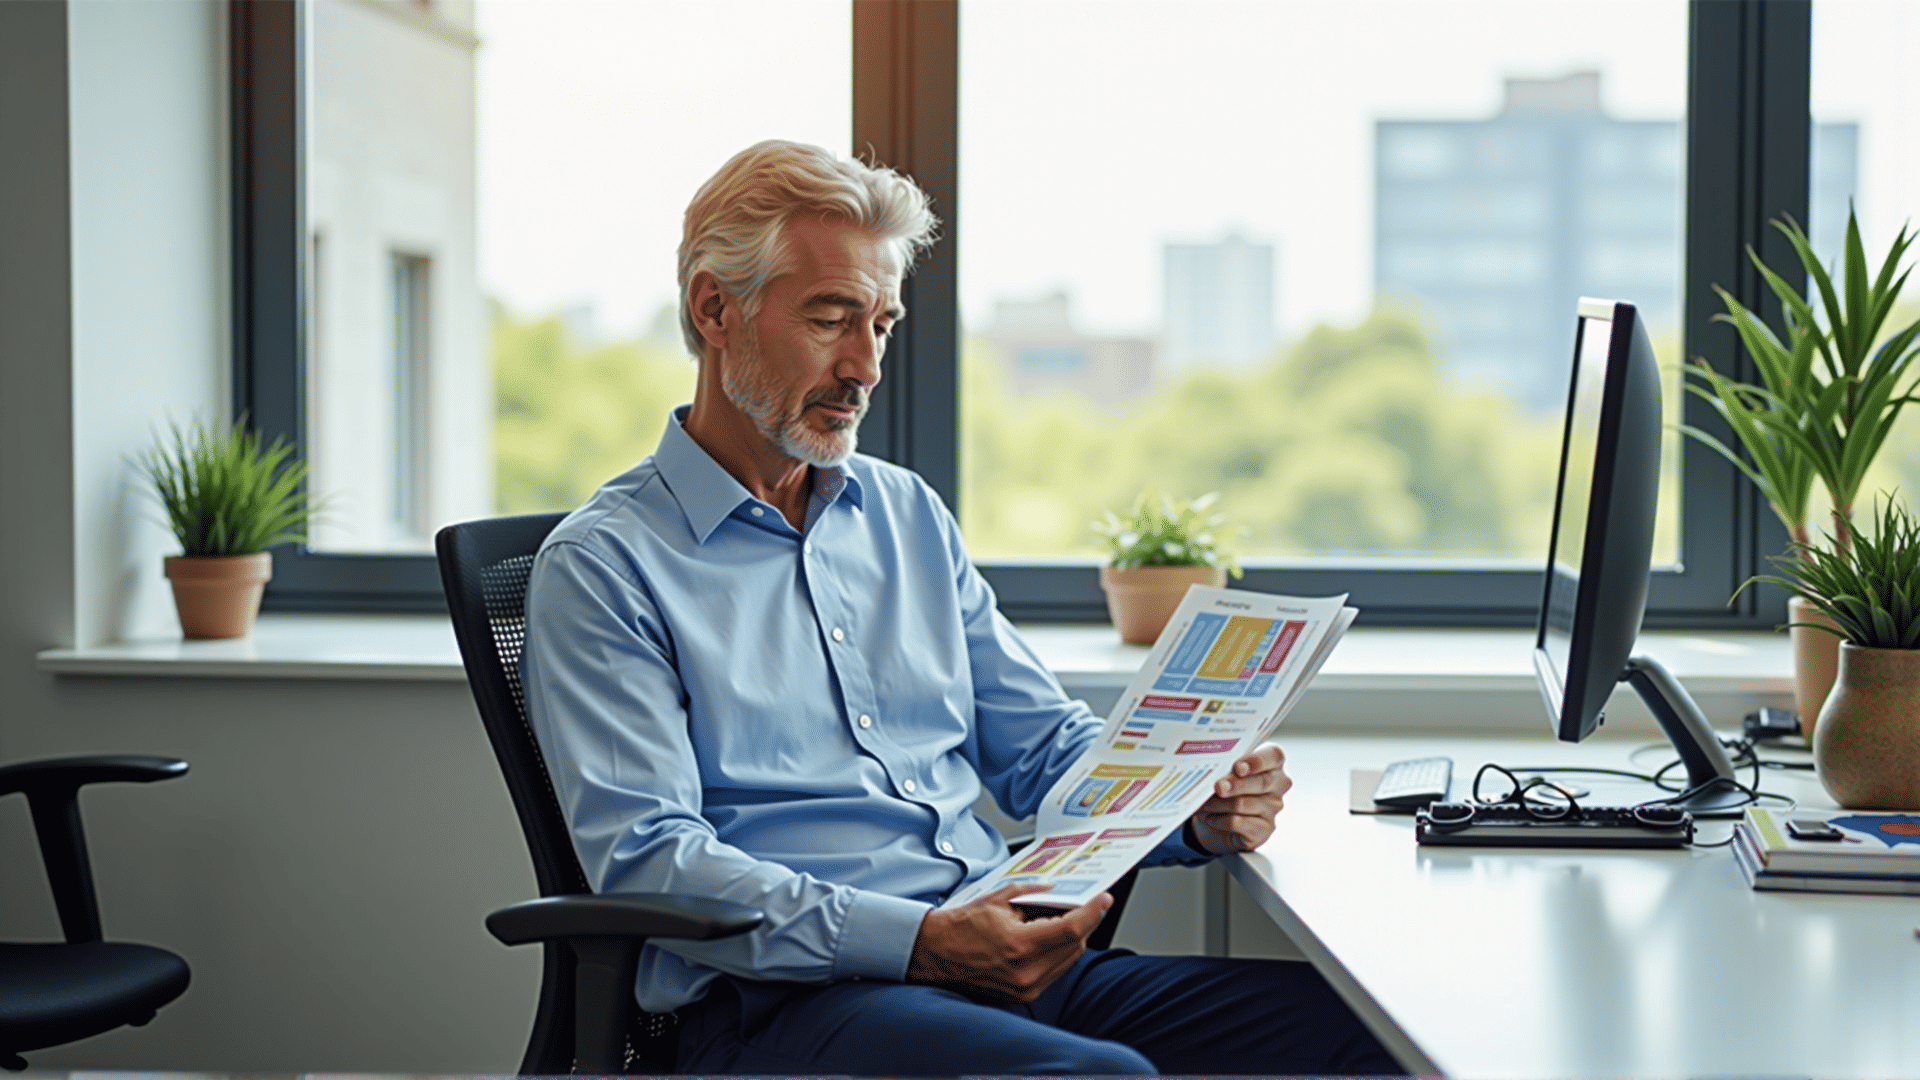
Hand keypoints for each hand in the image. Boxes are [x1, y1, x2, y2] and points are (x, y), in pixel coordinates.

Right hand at [906, 883, 1110, 1002]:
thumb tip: (1057, 891)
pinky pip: (1055, 971)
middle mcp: (1025, 972)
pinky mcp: (1023, 996)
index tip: (1104, 899)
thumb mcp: (998, 898)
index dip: (1093, 912)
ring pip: (1068, 959)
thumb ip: (1033, 893)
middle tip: (1084, 903)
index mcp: (1019, 945)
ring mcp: (1025, 988)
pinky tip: (1051, 937)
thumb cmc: (960, 927)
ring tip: (1064, 918)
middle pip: (1075, 945)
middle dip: (1085, 922)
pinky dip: (1059, 952)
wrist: (934, 954)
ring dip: (1073, 938)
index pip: (1072, 929)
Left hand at [1188, 741, 1291, 854]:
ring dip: (1220, 804)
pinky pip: (1239, 823)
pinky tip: (1212, 818)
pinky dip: (1220, 820)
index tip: (1237, 767)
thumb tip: (1216, 770)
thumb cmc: (1224, 791)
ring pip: (1244, 804)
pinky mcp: (1264, 829)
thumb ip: (1226, 768)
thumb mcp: (1225, 773)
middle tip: (1218, 787)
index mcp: (1271, 764)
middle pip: (1262, 782)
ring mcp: (1273, 808)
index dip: (1257, 761)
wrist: (1215, 821)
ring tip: (1206, 804)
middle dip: (1236, 784)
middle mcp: (1277, 785)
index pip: (1274, 756)